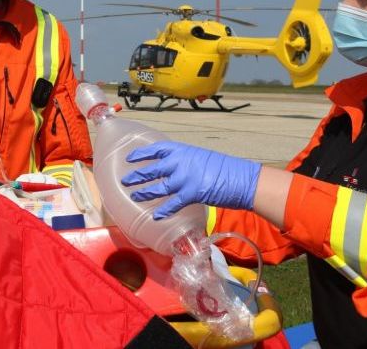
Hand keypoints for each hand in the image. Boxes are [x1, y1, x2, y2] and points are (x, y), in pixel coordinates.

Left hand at [120, 141, 261, 219]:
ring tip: (134, 196)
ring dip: (144, 193)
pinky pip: (172, 203)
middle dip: (137, 175)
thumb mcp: (200, 157)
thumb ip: (185, 162)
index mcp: (182, 150)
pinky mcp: (191, 194)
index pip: (156, 149)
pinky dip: (163, 210)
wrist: (241, 178)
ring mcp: (185, 178)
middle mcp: (180, 162)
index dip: (141, 154)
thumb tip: (173, 169)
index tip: (130, 158)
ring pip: (158, 187)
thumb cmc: (223, 167)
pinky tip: (155, 216)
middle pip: (152, 169)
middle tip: (125, 180)